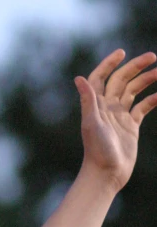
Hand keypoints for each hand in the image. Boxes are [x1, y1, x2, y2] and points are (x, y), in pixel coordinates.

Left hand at [75, 49, 156, 191]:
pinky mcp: (130, 127)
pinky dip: (151, 100)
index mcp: (96, 105)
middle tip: (153, 56)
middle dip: (135, 67)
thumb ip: (88, 100)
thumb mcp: (92, 123)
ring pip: (133, 92)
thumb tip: (78, 78)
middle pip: (120, 80)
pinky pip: (142, 108)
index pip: (100, 78)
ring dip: (145, 80)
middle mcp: (107, 108)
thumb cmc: (97, 150)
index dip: (109, 64)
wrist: (106, 174)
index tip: (122, 53)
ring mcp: (119, 116)